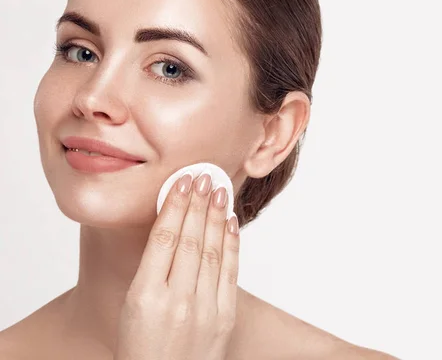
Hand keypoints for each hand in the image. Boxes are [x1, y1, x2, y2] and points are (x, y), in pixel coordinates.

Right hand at [114, 171, 240, 359]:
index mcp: (145, 297)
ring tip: (219, 191)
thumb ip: (151, 269)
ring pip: (213, 252)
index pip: (163, 239)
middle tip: (204, 177)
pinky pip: (229, 272)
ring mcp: (204, 310)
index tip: (182, 183)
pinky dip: (232, 244)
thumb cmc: (141, 348)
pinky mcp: (224, 317)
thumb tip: (173, 226)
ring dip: (216, 217)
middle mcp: (176, 302)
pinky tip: (230, 223)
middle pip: (191, 240)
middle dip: (199, 204)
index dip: (175, 206)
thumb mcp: (132, 306)